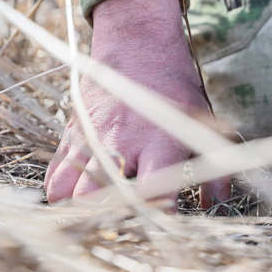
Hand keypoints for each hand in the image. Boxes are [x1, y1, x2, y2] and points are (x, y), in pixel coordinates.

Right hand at [44, 0, 229, 208]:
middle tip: (125, 222)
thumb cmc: (176, 90)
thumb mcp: (203, 122)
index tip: (163, 224)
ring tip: (100, 213)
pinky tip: (80, 195)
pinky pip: (55, 175)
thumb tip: (216, 203)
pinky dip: (62, 193)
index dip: (156, 213)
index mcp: (159, 142)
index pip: (153, 190)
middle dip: (110, 218)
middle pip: (101, 197)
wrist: (139, 47)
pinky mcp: (73, 135)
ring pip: (70, 192)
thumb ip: (213, 167)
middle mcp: (122, 144)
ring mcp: (92, 139)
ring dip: (81, 210)